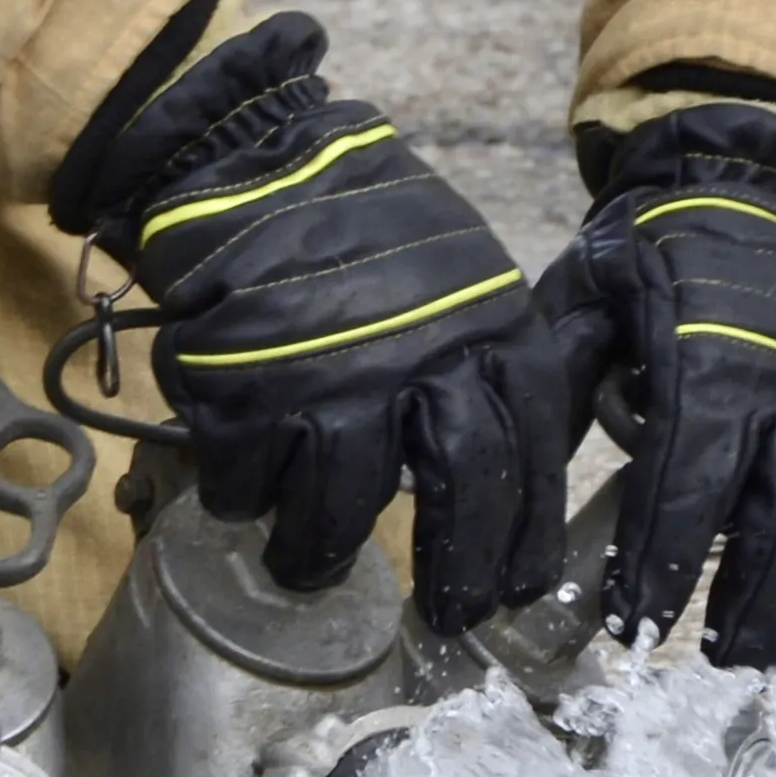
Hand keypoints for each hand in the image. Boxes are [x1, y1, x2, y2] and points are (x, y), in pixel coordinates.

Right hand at [53, 10, 564, 632]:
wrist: (245, 159)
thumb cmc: (362, 227)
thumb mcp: (462, 272)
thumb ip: (491, 359)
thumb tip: (521, 462)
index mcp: (490, 323)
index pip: (533, 449)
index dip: (527, 533)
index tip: (518, 588)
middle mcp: (422, 355)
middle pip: (461, 490)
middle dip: (457, 570)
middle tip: (445, 617)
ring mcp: (330, 375)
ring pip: (343, 508)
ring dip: (321, 550)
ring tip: (308, 560)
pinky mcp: (244, 387)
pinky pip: (248, 482)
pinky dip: (243, 498)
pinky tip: (244, 492)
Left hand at [536, 104, 775, 667]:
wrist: (757, 190)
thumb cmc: (657, 251)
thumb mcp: (587, 295)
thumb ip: (562, 380)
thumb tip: (521, 479)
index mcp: (712, 365)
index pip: (686, 494)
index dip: (661, 569)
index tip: (635, 626)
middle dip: (746, 607)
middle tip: (712, 663)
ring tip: (755, 651)